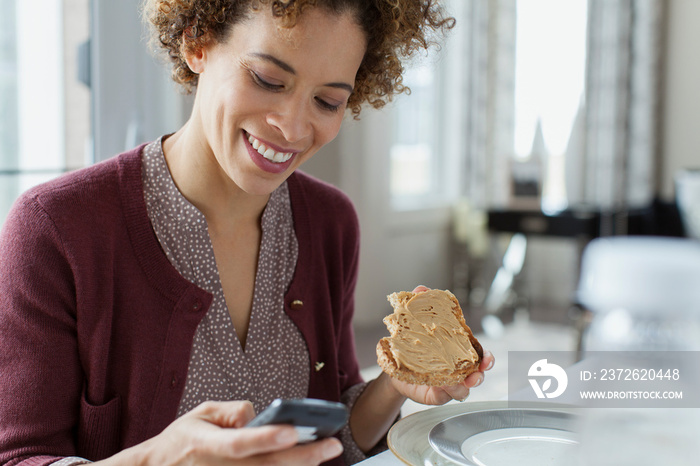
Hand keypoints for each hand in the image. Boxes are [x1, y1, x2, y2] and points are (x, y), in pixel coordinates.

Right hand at [103, 401, 342, 465]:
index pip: (240, 443)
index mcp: (205, 445)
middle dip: (303, 456)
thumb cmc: (184, 439)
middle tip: (332, 444)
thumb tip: (260, 417)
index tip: (294, 430)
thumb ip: (233, 411)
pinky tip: (306, 465)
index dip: (266, 438)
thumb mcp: (202, 413)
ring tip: (326, 452)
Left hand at [390, 285, 495, 404]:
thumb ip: (420, 304)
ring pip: (462, 390)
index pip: (480, 356)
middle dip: (479, 376)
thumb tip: (421, 289)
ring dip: (461, 387)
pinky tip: (437, 387)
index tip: (487, 359)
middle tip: (474, 376)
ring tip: (455, 383)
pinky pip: (442, 397)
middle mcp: (458, 369)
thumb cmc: (412, 341)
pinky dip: (442, 393)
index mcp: (459, 351)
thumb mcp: (414, 321)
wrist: (395, 364)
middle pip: (477, 376)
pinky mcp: (435, 395)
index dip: (487, 358)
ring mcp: (448, 384)